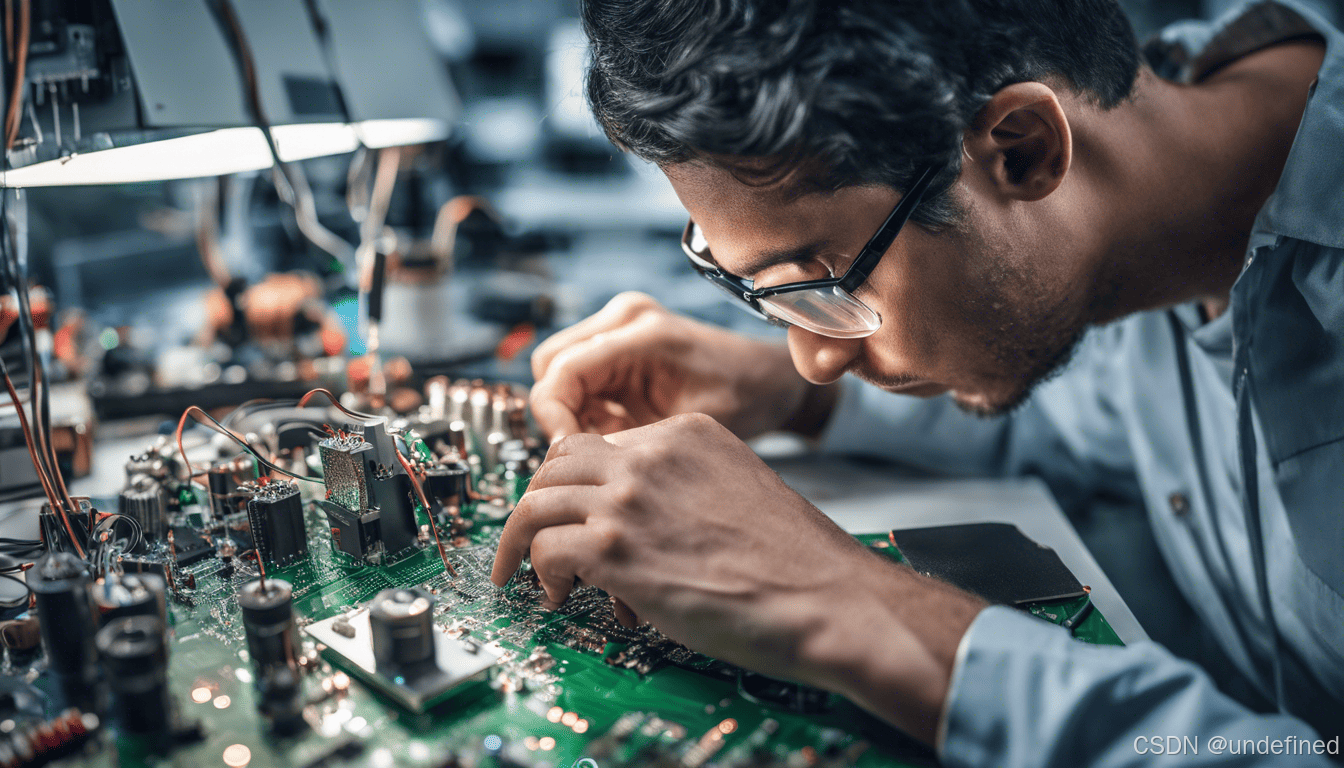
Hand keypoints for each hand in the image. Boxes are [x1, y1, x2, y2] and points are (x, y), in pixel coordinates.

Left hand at [489, 413, 985, 742]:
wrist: (828, 598)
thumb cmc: (797, 563)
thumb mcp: (740, 489)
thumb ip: (686, 487)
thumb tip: (640, 518)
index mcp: (688, 433)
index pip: (604, 443)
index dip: (579, 482)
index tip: (571, 511)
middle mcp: (653, 454)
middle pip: (559, 461)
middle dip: (538, 501)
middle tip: (533, 536)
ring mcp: (631, 498)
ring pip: (537, 500)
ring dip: (522, 539)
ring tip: (525, 572)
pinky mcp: (615, 547)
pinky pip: (544, 548)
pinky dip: (540, 574)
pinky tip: (560, 595)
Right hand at [529, 292, 830, 439]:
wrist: (767, 379)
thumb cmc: (741, 399)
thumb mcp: (687, 427)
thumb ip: (627, 439)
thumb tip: (572, 462)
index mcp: (642, 332)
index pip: (563, 371)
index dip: (553, 419)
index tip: (566, 457)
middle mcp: (623, 318)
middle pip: (548, 366)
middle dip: (557, 414)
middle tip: (586, 453)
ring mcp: (618, 325)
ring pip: (556, 373)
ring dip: (570, 412)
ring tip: (607, 442)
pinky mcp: (617, 343)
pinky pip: (576, 377)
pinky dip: (584, 408)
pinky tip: (616, 429)